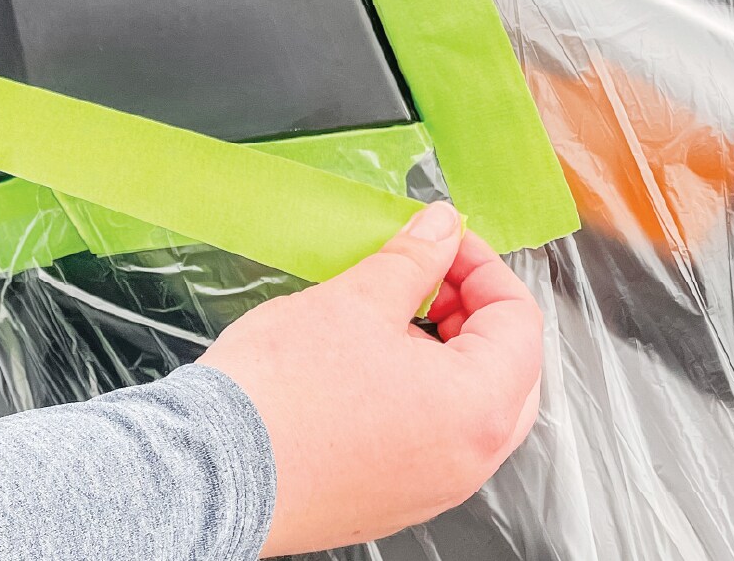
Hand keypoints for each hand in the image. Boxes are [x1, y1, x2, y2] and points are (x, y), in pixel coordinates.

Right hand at [198, 202, 542, 556]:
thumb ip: (412, 260)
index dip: (482, 267)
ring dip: (444, 358)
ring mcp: (432, 489)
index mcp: (478, 406)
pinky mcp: (391, 503)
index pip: (519, 321)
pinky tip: (362, 373)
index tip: (443, 245)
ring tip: (385, 325)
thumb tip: (440, 230)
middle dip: (472, 315)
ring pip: (468, 411)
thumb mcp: (354, 301)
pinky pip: (429, 443)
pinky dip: (416, 401)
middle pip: (508, 372)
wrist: (213, 471)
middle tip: (427, 281)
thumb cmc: (281, 396)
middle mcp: (469, 459)